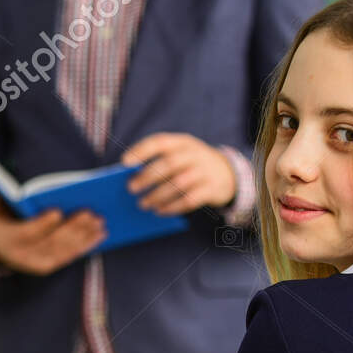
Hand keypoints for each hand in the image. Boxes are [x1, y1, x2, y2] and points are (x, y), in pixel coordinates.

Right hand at [0, 182, 105, 274]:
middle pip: (52, 242)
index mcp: (8, 239)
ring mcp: (38, 263)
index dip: (43, 224)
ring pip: (65, 250)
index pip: (27, 233)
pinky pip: (71, 256)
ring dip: (84, 236)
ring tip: (99, 221)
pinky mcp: (50, 266)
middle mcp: (24, 255)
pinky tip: (100, 235)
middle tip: (89, 213)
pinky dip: (87, 245)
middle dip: (72, 228)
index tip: (57, 212)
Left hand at [121, 133, 235, 215]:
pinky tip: (160, 211)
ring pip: (179, 183)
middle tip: (131, 188)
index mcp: (182, 142)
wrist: (227, 173)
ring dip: (158, 195)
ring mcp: (205, 171)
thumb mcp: (180, 155)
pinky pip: (190, 199)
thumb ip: (160, 162)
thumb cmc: (191, 164)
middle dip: (147, 177)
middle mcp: (195, 154)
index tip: (124, 162)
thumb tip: (131, 178)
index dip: (141, 151)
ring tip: (143, 204)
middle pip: (169, 164)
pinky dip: (172, 207)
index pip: (160, 142)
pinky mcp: (211, 189)